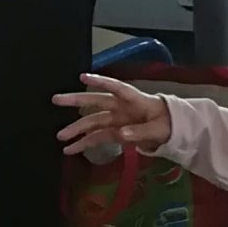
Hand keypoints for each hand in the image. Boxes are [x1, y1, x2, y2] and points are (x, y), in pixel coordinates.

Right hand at [52, 74, 172, 156]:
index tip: (84, 77)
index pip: (116, 88)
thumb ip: (141, 131)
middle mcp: (120, 107)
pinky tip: (70, 149)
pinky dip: (84, 143)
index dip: (101, 82)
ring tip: (60, 136)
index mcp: (134, 100)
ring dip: (76, 128)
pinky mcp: (114, 132)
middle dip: (76, 100)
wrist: (171, 130)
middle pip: (96, 101)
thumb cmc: (166, 123)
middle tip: (56, 99)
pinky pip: (96, 136)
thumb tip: (121, 133)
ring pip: (92, 121)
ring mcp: (116, 119)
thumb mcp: (159, 128)